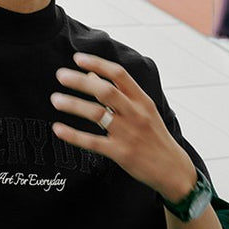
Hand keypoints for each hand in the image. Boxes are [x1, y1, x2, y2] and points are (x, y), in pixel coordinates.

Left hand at [51, 52, 193, 200]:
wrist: (173, 170)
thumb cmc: (155, 137)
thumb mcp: (144, 111)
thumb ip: (120, 93)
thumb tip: (91, 74)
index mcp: (142, 100)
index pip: (119, 75)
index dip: (98, 63)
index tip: (78, 58)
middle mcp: (136, 114)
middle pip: (106, 91)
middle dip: (80, 81)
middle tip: (60, 75)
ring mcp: (128, 134)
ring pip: (97, 114)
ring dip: (73, 105)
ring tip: (55, 99)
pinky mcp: (121, 153)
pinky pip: (92, 142)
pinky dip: (73, 135)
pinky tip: (58, 129)